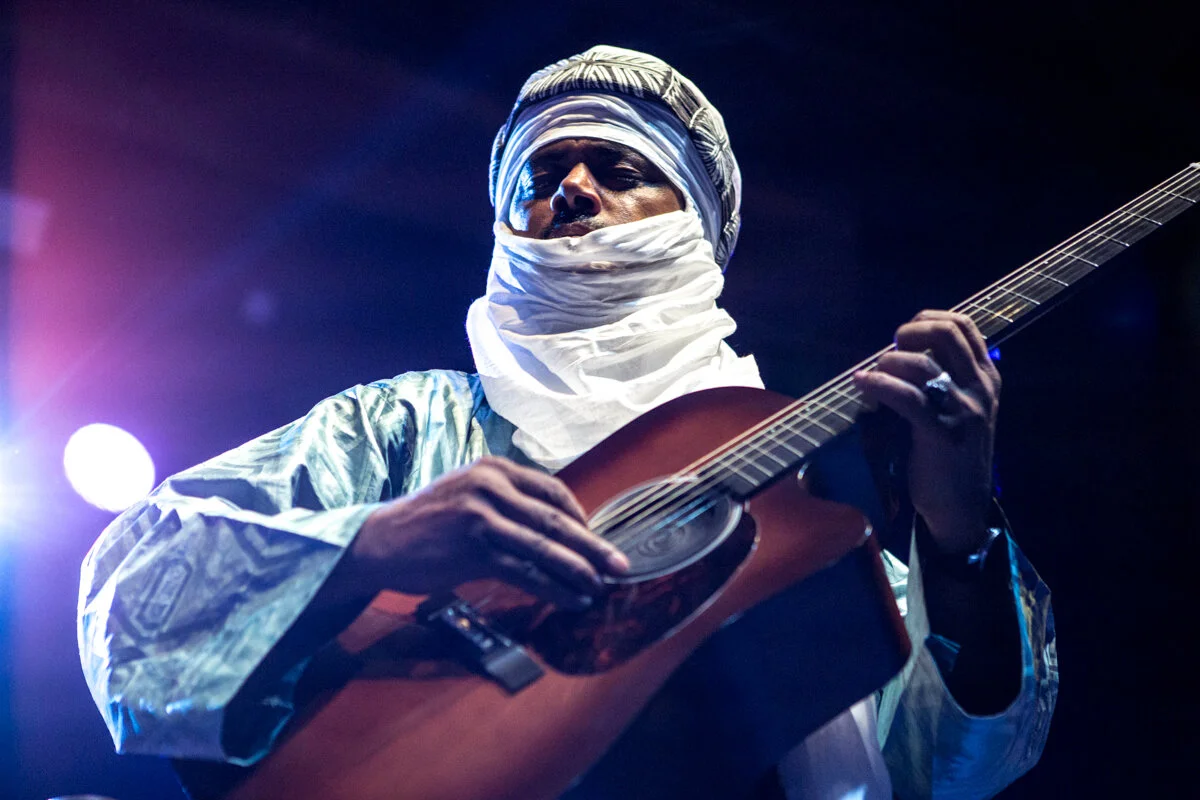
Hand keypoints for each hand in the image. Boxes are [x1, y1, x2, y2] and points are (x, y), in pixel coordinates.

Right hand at [349, 456, 628, 608]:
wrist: (378, 542)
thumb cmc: (426, 523)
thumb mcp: (467, 493)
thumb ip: (506, 500)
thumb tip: (552, 526)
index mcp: (493, 468)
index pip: (551, 489)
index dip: (580, 516)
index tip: (595, 538)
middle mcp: (490, 486)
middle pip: (555, 519)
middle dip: (593, 545)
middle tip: (620, 564)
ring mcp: (483, 517)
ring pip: (544, 547)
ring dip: (578, 570)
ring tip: (600, 587)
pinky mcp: (474, 550)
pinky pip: (525, 571)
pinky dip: (553, 587)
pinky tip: (570, 599)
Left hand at [853, 310, 999, 554]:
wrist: (961, 505)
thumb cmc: (952, 453)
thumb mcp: (961, 407)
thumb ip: (946, 376)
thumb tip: (905, 348)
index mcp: (987, 377)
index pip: (965, 326)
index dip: (929, 318)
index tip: (905, 333)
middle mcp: (980, 388)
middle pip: (945, 333)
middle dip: (909, 332)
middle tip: (889, 351)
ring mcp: (963, 410)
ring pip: (921, 363)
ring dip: (888, 362)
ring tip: (874, 376)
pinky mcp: (941, 433)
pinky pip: (906, 397)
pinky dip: (878, 385)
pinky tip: (863, 385)